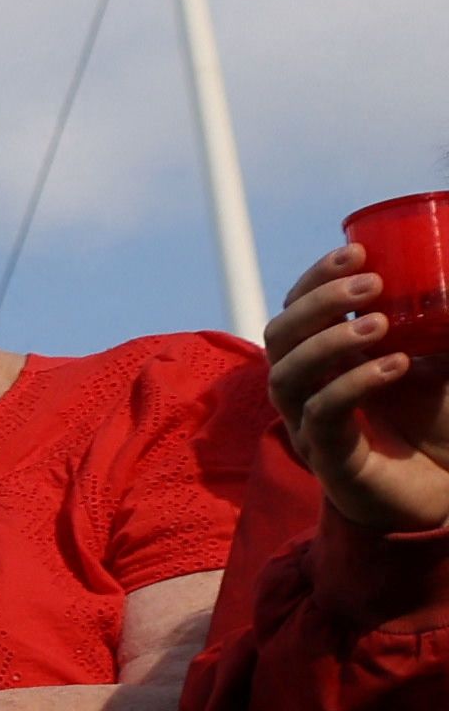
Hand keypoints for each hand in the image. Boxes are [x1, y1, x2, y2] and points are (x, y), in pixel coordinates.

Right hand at [271, 245, 448, 539]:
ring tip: (382, 324)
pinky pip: (322, 414)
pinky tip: (396, 365)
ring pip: (287, 374)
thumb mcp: (444, 358)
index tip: (357, 252)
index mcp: (326, 361)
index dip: (315, 279)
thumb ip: (444, 322)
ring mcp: (312, 425)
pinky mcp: (329, 458)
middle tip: (371, 285)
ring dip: (330, 341)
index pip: (296, 310)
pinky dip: (354, 383)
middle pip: (279, 336)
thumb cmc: (440, 422)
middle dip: (318, 302)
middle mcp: (308, 389)